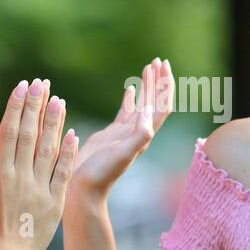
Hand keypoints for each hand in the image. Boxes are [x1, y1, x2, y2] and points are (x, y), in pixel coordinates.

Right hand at [0, 78, 77, 249]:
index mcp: (0, 174)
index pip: (10, 132)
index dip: (17, 107)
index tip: (22, 86)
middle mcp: (22, 177)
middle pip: (31, 134)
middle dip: (36, 106)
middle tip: (42, 83)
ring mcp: (41, 189)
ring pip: (49, 149)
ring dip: (55, 123)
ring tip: (59, 100)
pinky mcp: (56, 202)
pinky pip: (63, 173)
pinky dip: (69, 153)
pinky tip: (74, 134)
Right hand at [68, 57, 172, 201]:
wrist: (84, 189)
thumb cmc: (101, 174)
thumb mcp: (122, 153)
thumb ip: (138, 134)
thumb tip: (150, 110)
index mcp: (144, 134)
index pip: (161, 104)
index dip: (165, 85)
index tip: (164, 65)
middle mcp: (139, 132)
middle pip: (155, 101)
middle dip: (158, 80)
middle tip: (158, 60)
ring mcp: (126, 133)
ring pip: (142, 104)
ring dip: (147, 86)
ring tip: (148, 67)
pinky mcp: (112, 134)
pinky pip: (126, 112)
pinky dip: (130, 98)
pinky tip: (130, 89)